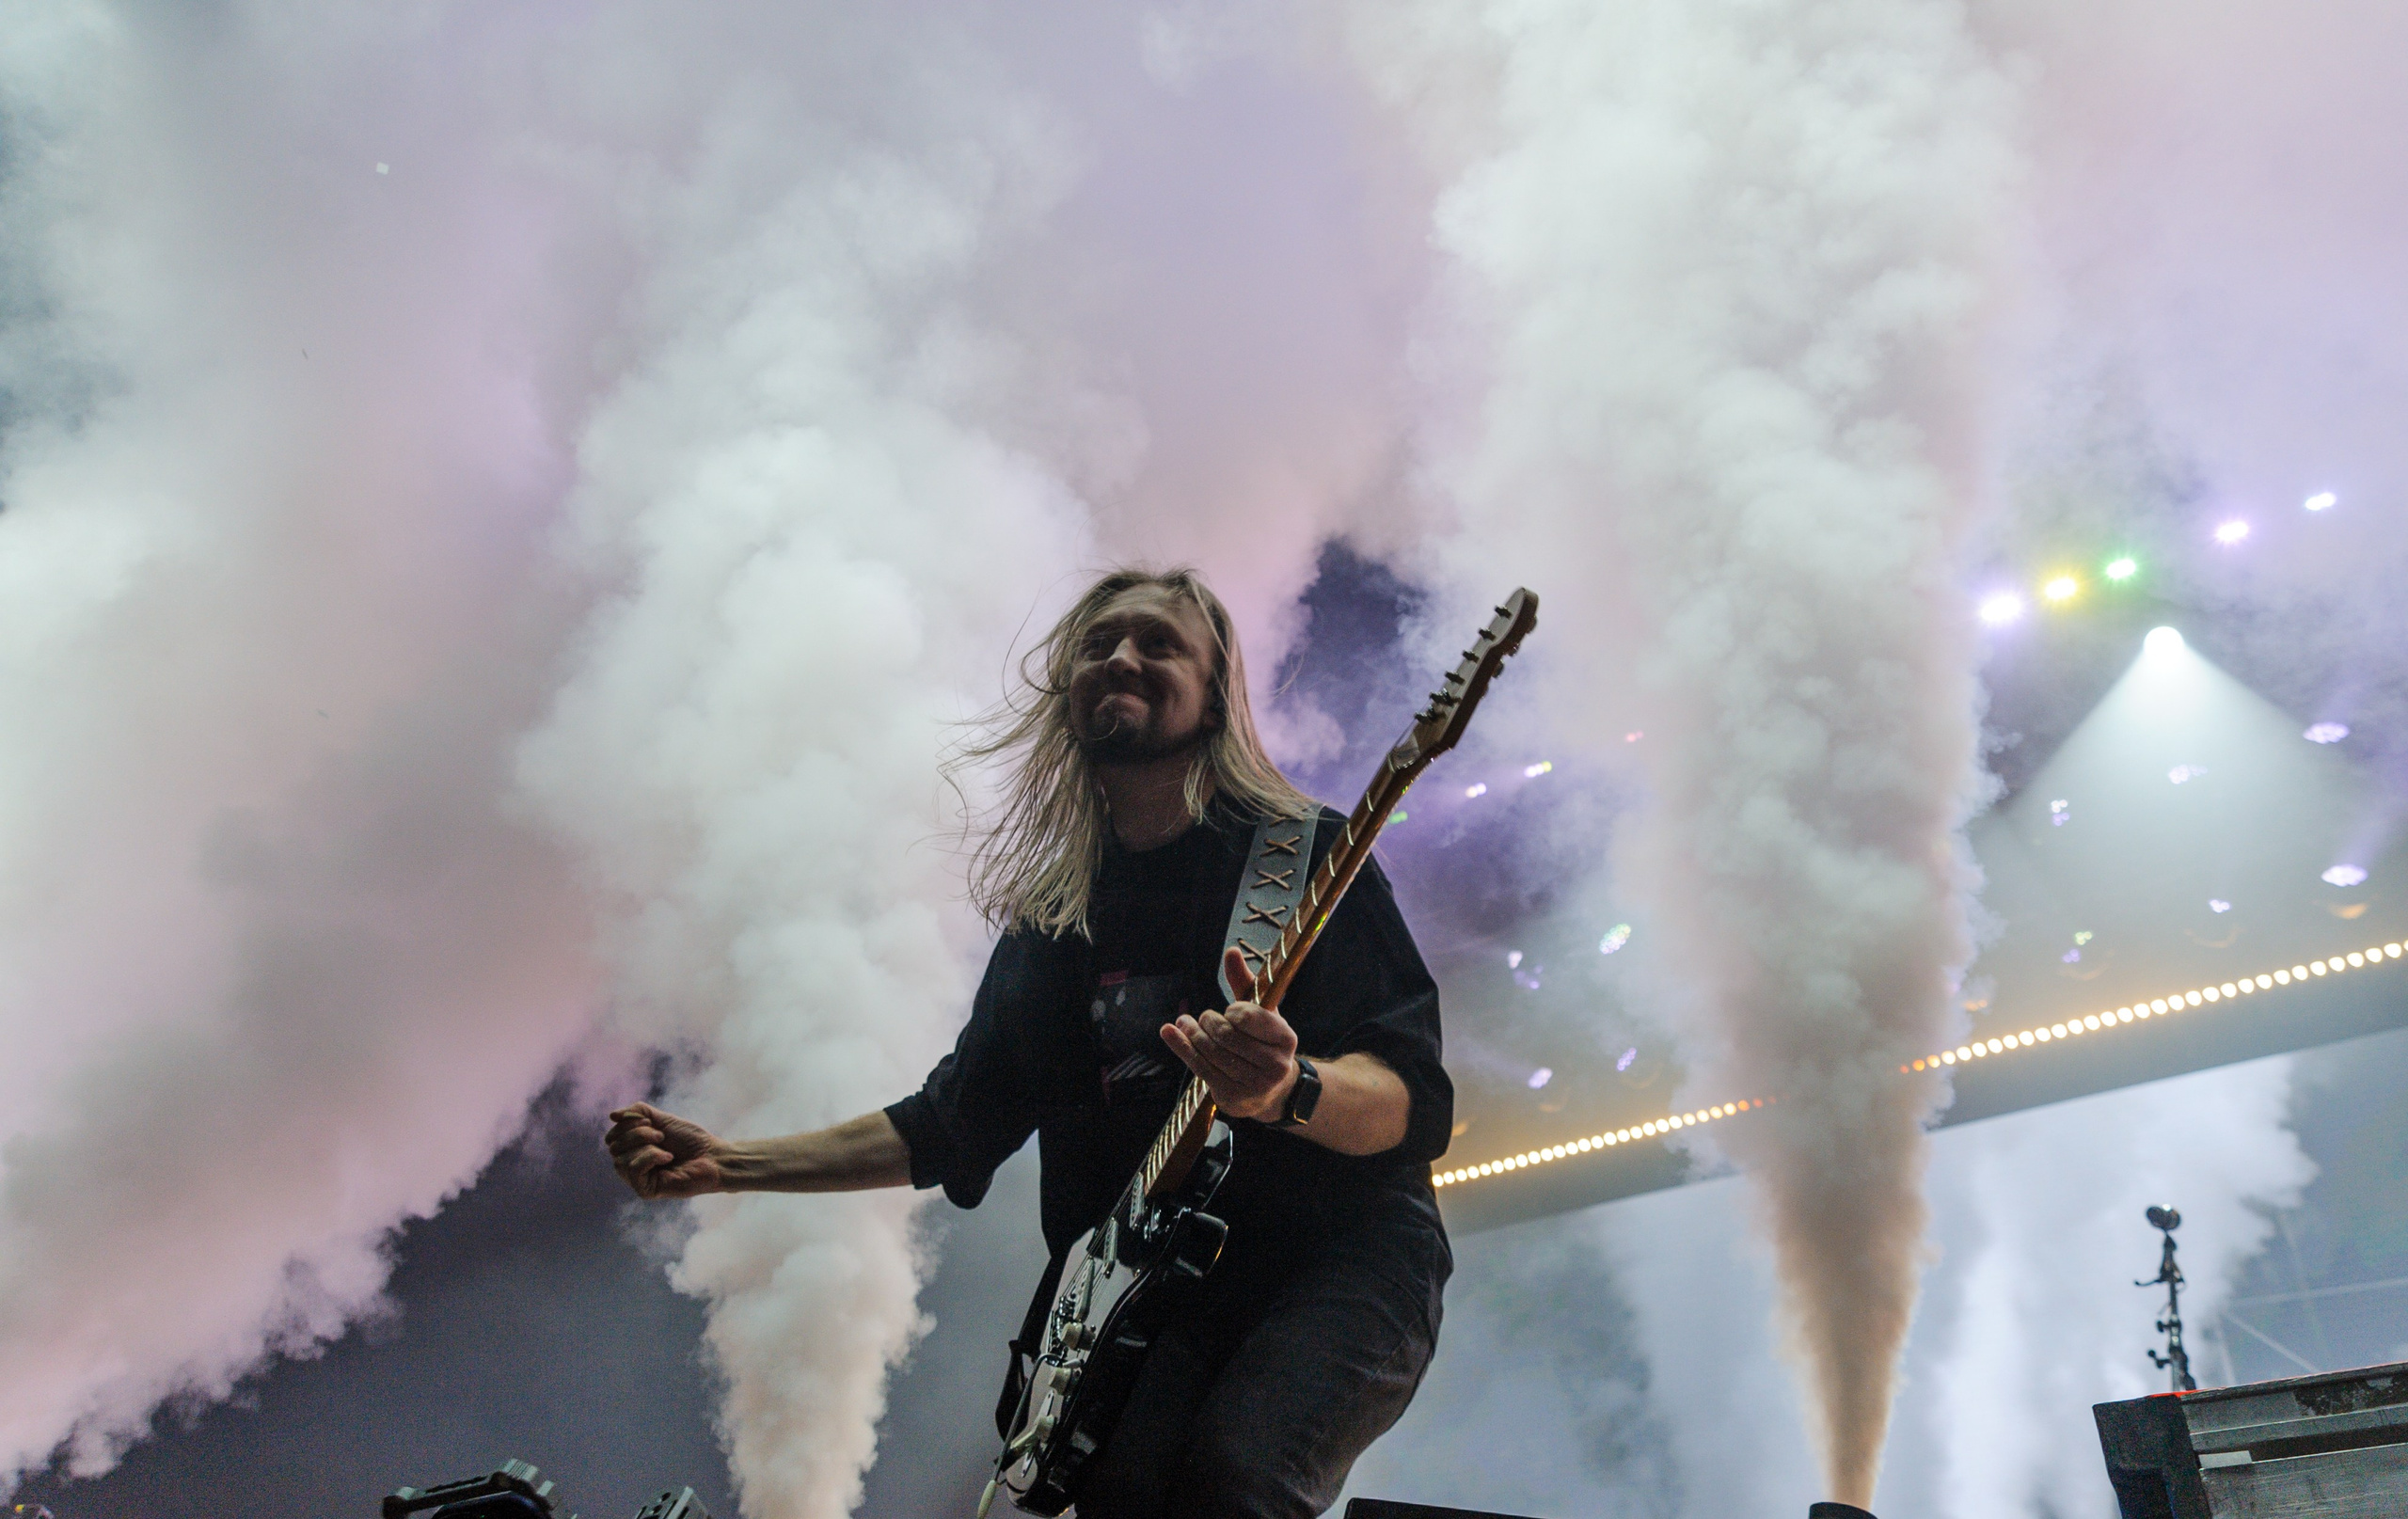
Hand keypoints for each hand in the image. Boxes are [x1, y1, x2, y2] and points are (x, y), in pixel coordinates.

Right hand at [605, 1102, 728, 1199]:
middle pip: (613, 1147)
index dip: (627, 1124)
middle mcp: (632, 1166)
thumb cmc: (691, 1140)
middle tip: (661, 1135)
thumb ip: (637, 1113)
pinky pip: (632, 1170)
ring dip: (645, 1145)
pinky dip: (650, 1157)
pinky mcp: (646, 1191)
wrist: (713, 1156)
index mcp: (633, 1151)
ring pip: (620, 1159)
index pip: (611, 1137)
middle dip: (637, 1133)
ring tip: (665, 1146)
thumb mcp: (662, 1120)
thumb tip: (611, 1115)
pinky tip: (668, 1157)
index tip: (651, 1121)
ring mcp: (638, 1180)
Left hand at [1159, 946, 1299, 1122]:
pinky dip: (1182, 1048)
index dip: (1232, 1011)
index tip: (1229, 1012)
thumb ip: (1245, 983)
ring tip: (1183, 1023)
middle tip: (1201, 1017)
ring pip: (1210, 1052)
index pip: (1247, 1016)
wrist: (1268, 1090)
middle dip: (1207, 1022)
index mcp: (1285, 1038)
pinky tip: (1170, 1033)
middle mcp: (1275, 1064)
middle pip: (1225, 1035)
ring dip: (1191, 1034)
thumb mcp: (1261, 1013)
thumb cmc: (1262, 1043)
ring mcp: (1254, 1084)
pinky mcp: (1233, 1097)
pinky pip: (1200, 1068)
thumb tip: (1231, 951)